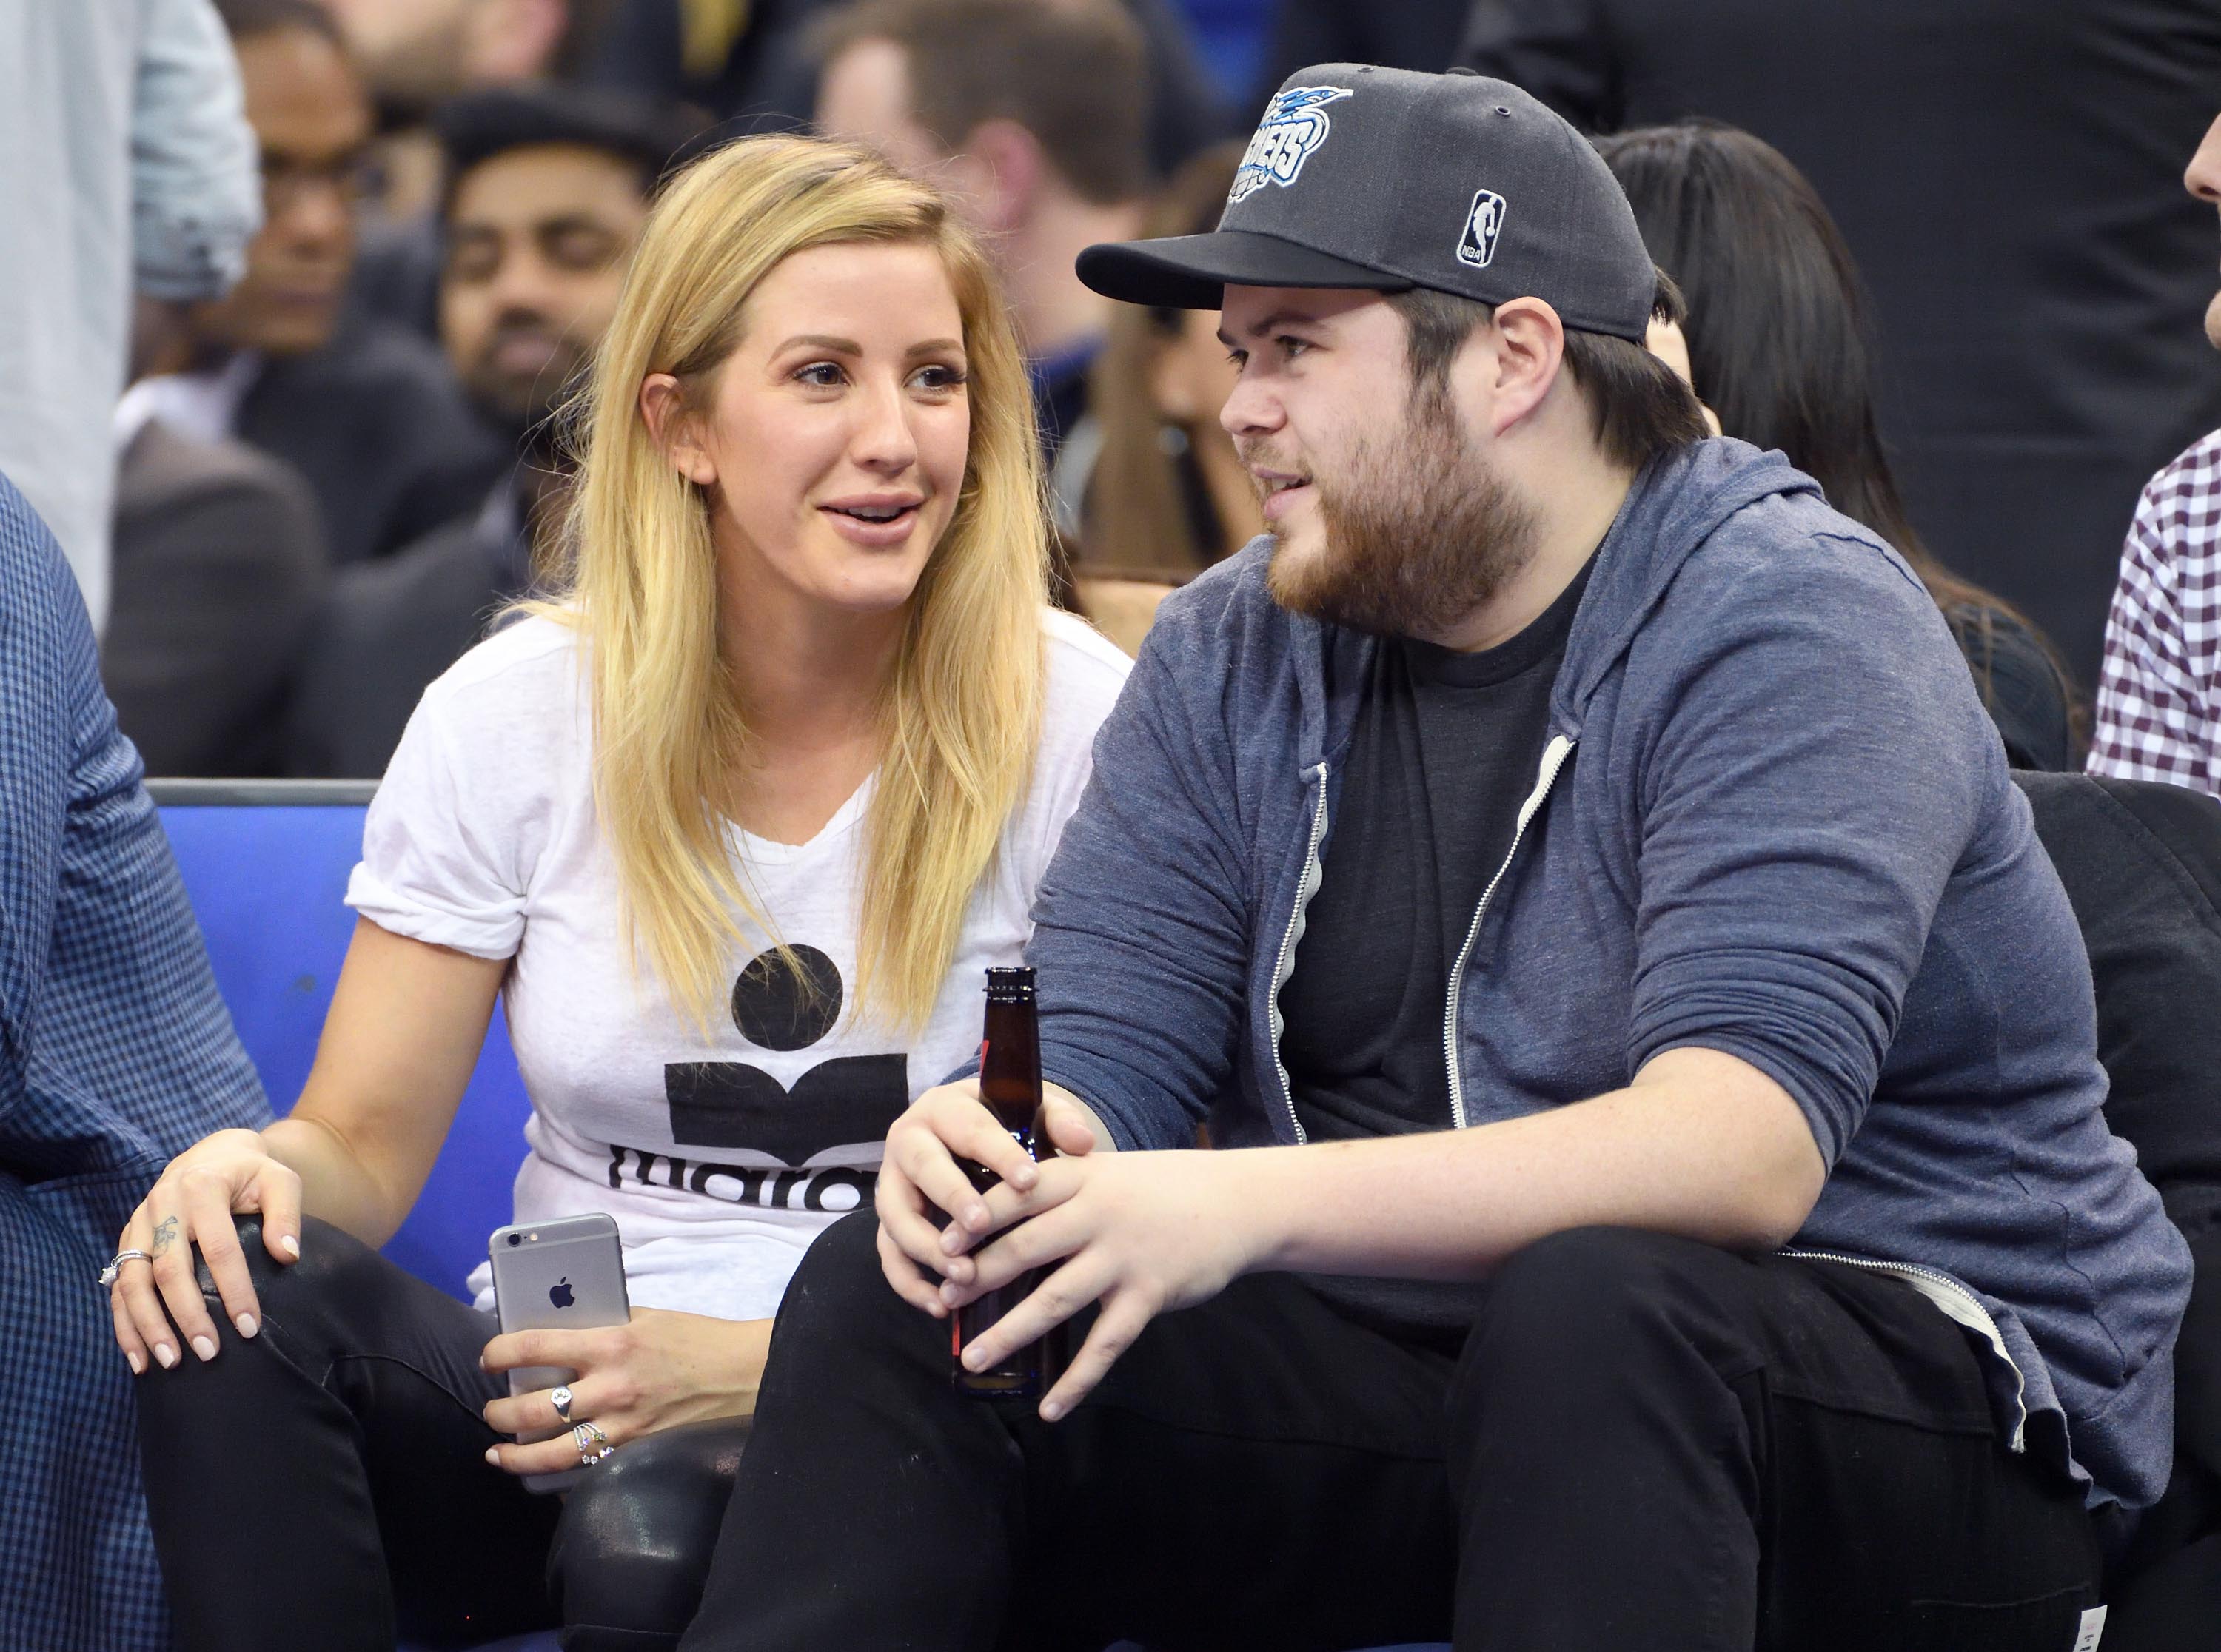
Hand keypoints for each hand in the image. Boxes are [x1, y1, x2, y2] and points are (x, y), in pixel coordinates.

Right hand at [111, 1128, 301, 1374]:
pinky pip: (117, 1287)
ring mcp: (138, 1225)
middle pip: (169, 1270)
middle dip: (188, 1316)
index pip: (218, 1247)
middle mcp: (162, 1206)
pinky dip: (125, 1325)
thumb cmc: (250, 1173)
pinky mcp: (126, 1242)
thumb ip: (286, 1213)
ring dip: (149, 1327)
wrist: (210, 1155)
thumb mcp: (278, 1179)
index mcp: (201, 1188)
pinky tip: (140, 1358)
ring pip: (133, 1282)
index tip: (249, 1327)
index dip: (234, 1289)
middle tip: (210, 1353)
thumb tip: (288, 1256)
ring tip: (170, 1362)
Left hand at [479, 1309, 772, 1477]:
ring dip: (516, 1456)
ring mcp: (623, 1425)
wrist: (742, 1373)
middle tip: (491, 1410)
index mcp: (611, 1342)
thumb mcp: (645, 1317)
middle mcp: (611, 1387)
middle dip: (499, 1412)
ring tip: (498, 1453)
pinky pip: (587, 1467)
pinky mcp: (636, 1451)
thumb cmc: (695, 1338)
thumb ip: (604, 1323)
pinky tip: (542, 1473)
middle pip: (534, 1409)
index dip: (500, 1352)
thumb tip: (562, 1327)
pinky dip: (559, 1473)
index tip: (487, 1357)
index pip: (536, 1347)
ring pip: (553, 1452)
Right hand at [872, 1080, 1099, 1314]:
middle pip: (923, 1167)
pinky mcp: (889, 1220)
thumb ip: (1059, 1122)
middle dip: (952, 1197)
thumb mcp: (1030, 1112)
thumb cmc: (1003, 1125)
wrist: (966, 1134)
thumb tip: (1084, 1143)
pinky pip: (888, 1253)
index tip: (1029, 1181)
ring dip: (927, 1247)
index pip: (971, 1128)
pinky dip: (909, 1282)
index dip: (999, 1154)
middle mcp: (909, 1140)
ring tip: (965, 1273)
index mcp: (944, 1107)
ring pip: (896, 1215)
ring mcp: (892, 1182)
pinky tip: (940, 1306)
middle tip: (982, 1225)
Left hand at [937, 1148, 1266, 1420]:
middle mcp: (1098, 1214)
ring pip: (1055, 1300)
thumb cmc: (1161, 1189)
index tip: (939, 1248)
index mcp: (1082, 1177)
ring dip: (1009, 1332)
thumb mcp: (1108, 1172)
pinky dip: (1076, 1380)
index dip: (974, 1221)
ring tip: (972, 1360)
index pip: (1015, 1196)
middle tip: (943, 1303)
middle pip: (1025, 1248)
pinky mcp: (1150, 1294)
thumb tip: (994, 1219)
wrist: (1236, 1203)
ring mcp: (1124, 1256)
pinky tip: (1051, 1408)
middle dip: (978, 1280)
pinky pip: (1105, 1345)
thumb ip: (1059, 1191)